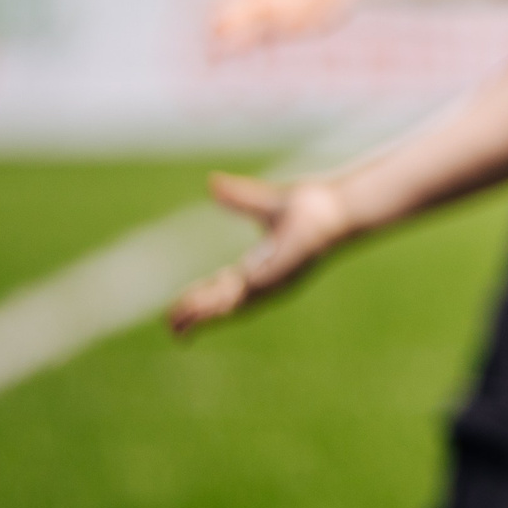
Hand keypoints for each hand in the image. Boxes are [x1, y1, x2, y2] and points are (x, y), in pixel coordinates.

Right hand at [167, 174, 356, 333]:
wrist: (336, 205)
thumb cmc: (309, 208)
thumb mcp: (261, 204)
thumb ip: (236, 197)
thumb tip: (212, 182)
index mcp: (257, 269)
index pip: (221, 292)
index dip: (198, 301)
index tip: (175, 314)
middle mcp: (264, 280)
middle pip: (221, 304)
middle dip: (195, 314)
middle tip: (171, 326)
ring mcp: (273, 280)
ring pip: (231, 304)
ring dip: (206, 311)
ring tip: (180, 322)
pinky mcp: (281, 274)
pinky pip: (249, 291)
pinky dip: (229, 300)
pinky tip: (212, 305)